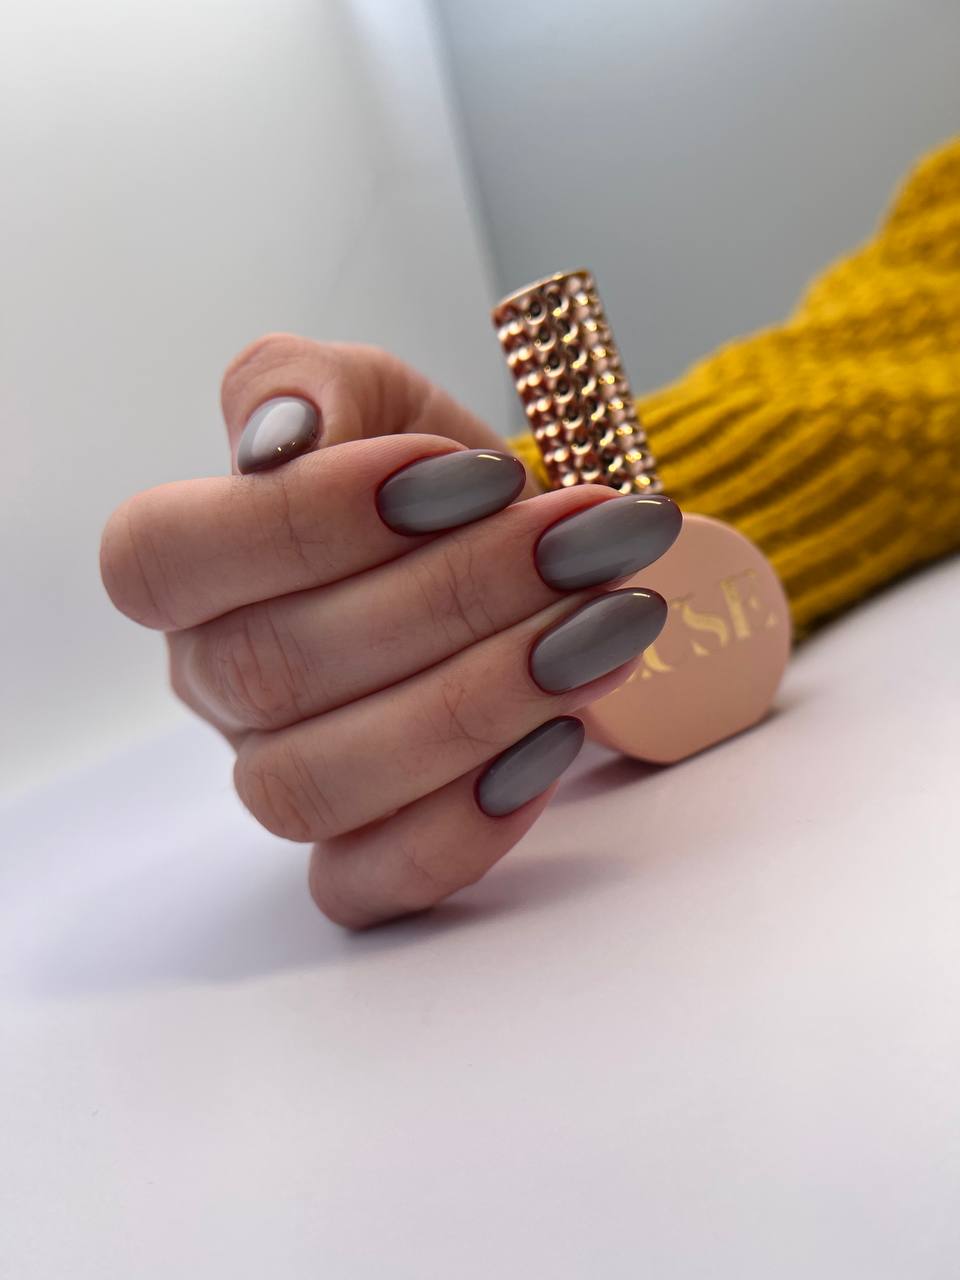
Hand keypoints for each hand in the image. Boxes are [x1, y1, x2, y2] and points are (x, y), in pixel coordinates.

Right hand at [101, 335, 680, 926]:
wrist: (522, 563)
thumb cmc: (436, 482)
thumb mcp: (377, 395)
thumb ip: (310, 385)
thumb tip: (283, 437)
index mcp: (194, 572)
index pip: (165, 559)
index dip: (302, 519)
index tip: (461, 476)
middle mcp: (220, 685)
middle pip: (270, 670)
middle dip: (447, 599)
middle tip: (580, 540)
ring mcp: (282, 778)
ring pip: (316, 783)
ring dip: (473, 705)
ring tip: (603, 628)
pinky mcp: (358, 857)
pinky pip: (371, 882)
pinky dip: (464, 826)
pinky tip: (559, 740)